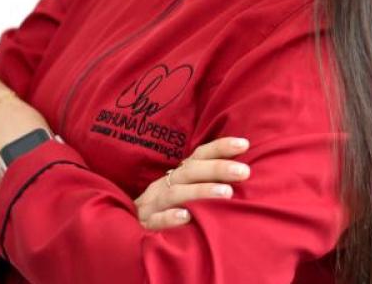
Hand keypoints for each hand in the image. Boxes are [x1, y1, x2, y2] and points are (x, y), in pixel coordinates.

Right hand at [134, 137, 250, 230]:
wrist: (126, 227)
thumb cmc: (168, 208)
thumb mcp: (185, 190)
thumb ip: (208, 181)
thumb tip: (243, 171)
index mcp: (178, 175)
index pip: (199, 156)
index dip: (220, 148)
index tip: (244, 144)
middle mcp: (165, 184)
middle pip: (190, 171)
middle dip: (217, 169)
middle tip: (244, 171)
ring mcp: (154, 204)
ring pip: (175, 193)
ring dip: (201, 191)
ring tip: (226, 193)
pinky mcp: (145, 225)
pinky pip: (156, 220)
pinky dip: (170, 218)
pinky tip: (186, 217)